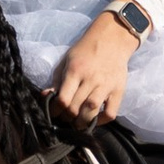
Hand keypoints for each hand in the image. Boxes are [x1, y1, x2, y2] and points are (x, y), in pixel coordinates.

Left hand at [52, 8, 139, 128]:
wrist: (111, 40)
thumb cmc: (85, 51)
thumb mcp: (67, 61)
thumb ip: (57, 80)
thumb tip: (45, 96)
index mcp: (75, 71)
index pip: (63, 99)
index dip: (55, 110)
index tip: (54, 113)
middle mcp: (91, 79)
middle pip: (75, 107)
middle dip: (67, 117)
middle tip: (65, 118)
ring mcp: (106, 86)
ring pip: (91, 111)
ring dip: (81, 122)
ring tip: (77, 123)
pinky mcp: (118, 91)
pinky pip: (110, 113)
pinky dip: (102, 120)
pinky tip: (95, 119)